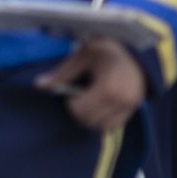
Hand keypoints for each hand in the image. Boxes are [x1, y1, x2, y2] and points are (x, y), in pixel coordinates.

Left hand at [34, 37, 148, 132]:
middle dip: (79, 112)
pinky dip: (102, 119)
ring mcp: (130, 108)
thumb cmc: (107, 49)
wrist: (138, 50)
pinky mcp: (134, 110)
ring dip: (90, 118)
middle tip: (80, 95)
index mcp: (108, 88)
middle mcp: (121, 102)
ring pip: (102, 128)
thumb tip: (38, 85)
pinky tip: (100, 104)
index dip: (71, 103)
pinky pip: (113, 126)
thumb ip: (62, 74)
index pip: (81, 111)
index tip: (74, 90)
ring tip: (90, 100)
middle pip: (90, 122)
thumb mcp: (82, 56)